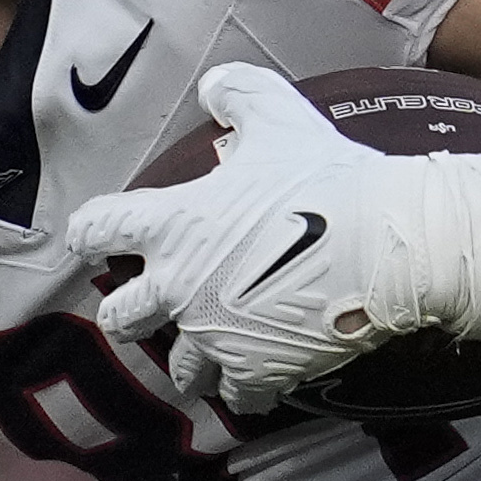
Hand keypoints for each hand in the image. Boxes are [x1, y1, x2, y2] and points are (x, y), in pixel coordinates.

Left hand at [69, 62, 480, 417]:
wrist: (388, 242)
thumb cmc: (328, 178)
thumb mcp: (281, 119)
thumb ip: (239, 96)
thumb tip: (214, 84)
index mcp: (171, 226)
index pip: (97, 230)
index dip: (93, 234)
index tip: (97, 239)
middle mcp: (177, 287)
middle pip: (119, 318)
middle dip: (134, 312)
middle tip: (159, 302)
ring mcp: (212, 337)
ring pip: (177, 368)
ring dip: (193, 357)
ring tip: (217, 342)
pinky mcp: (253, 372)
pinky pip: (234, 397)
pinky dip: (245, 388)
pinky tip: (262, 371)